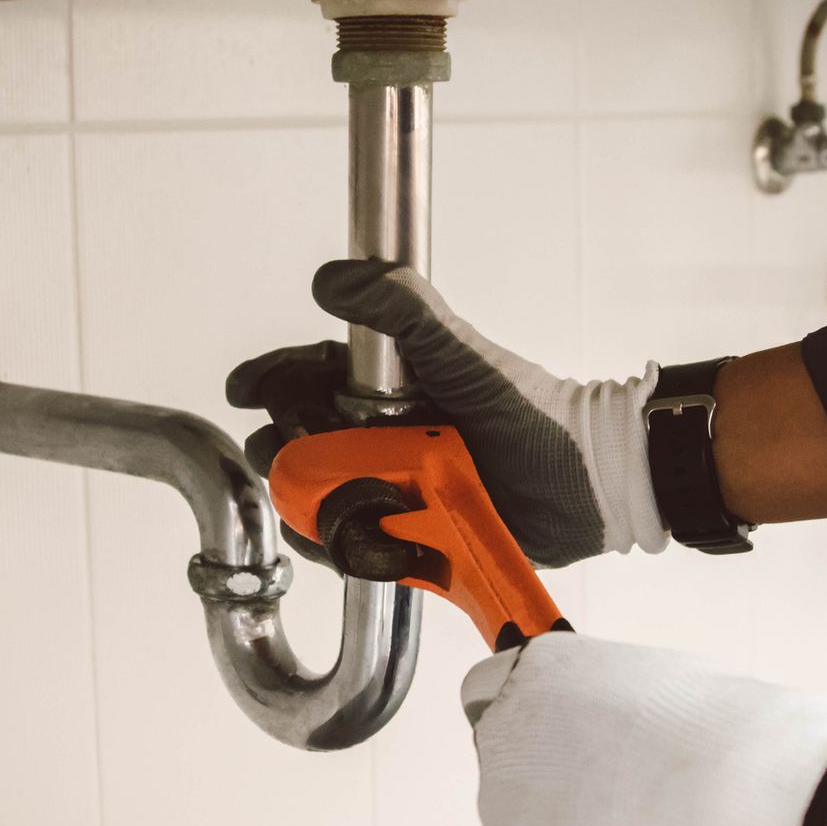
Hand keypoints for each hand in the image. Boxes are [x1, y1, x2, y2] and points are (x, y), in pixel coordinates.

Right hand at [227, 260, 667, 567]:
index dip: (271, 382)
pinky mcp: (403, 538)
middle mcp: (376, 436)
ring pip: (315, 498)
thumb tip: (330, 278)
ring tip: (344, 499)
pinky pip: (351, 547)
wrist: (582, 485)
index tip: (245, 391)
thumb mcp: (457, 349)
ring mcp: (387, 488)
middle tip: (297, 450)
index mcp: (382, 387)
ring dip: (315, 501)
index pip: (305, 378)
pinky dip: (351, 547)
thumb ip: (397, 306)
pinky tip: (375, 540)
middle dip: (285, 446)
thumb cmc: (527, 410)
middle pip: (296, 442)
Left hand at [462, 634, 826, 825]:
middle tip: (646, 813)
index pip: (490, 692)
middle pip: (521, 778)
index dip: (537, 719)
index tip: (569, 739)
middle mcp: (502, 744)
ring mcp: (504, 820)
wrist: (746, 807)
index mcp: (534, 678)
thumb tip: (625, 735)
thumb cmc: (731, 738)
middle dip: (570, 797)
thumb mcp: (667, 687)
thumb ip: (619, 709)